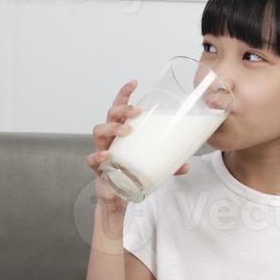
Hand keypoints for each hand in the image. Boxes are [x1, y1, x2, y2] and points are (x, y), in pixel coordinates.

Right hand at [85, 80, 188, 221]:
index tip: (134, 82)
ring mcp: (102, 150)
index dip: (124, 93)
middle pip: (110, 114)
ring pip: (99, 130)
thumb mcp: (153, 165)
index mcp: (122, 131)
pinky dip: (99, 155)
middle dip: (122, 109)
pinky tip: (108, 154)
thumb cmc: (131, 173)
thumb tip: (187, 165)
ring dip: (112, 128)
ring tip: (126, 131)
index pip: (120, 106)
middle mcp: (110, 137)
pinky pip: (92, 158)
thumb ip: (169, 165)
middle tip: (137, 112)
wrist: (117, 197)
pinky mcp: (97, 166)